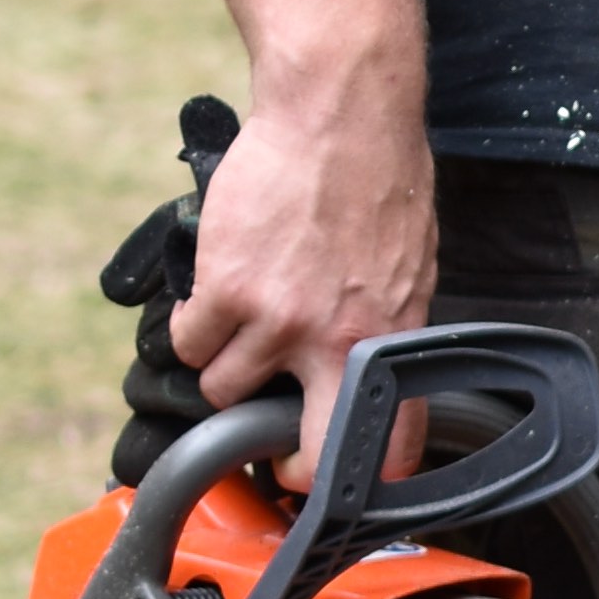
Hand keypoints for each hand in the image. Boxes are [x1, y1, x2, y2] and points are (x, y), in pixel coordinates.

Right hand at [171, 54, 437, 484]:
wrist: (339, 111)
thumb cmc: (379, 177)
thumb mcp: (408, 266)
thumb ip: (383, 327)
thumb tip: (368, 375)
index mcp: (391, 339)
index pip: (386, 449)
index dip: (359, 484)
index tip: (337, 486)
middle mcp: (337, 342)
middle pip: (303, 459)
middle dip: (279, 469)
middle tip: (266, 448)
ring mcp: (278, 320)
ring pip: (224, 390)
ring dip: (225, 365)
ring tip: (241, 323)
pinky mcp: (226, 289)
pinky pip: (190, 341)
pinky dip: (192, 325)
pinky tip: (214, 292)